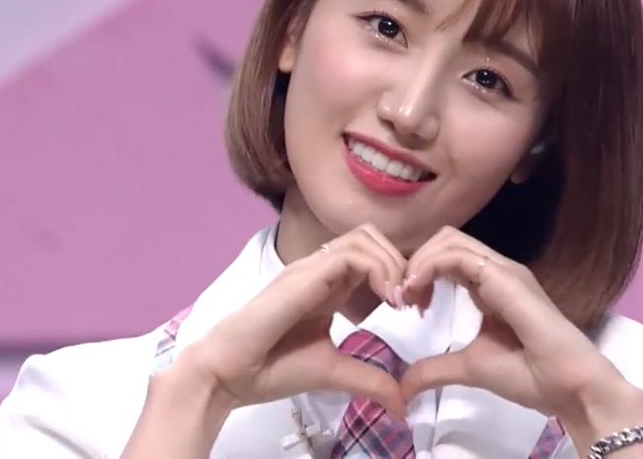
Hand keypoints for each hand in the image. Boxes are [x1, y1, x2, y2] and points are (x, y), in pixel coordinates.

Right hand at [181, 224, 410, 417]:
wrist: (230, 374)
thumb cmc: (273, 369)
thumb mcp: (335, 373)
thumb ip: (370, 380)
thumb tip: (403, 404)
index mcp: (328, 286)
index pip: (371, 255)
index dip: (399, 273)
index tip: (412, 308)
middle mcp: (320, 270)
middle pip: (371, 237)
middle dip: (401, 262)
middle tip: (411, 300)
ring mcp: (310, 269)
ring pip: (363, 237)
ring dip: (392, 263)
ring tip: (398, 300)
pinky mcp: (303, 275)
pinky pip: (349, 255)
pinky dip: (378, 270)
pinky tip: (387, 300)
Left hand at [395, 226, 629, 421]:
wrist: (569, 387)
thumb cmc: (530, 376)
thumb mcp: (470, 368)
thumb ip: (436, 369)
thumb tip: (403, 386)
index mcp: (492, 286)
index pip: (449, 257)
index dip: (420, 273)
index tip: (405, 305)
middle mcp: (499, 271)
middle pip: (446, 240)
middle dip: (415, 262)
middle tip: (401, 298)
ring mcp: (505, 271)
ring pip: (450, 240)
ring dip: (419, 262)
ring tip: (407, 295)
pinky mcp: (506, 278)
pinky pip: (458, 256)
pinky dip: (430, 267)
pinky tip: (418, 292)